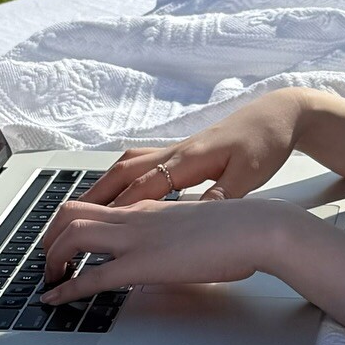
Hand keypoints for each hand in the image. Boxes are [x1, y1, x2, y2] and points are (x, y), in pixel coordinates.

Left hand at [39, 195, 291, 304]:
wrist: (255, 228)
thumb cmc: (236, 229)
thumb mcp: (196, 224)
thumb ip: (174, 230)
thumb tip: (169, 244)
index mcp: (148, 206)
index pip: (95, 206)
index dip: (70, 224)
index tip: (63, 243)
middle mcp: (135, 215)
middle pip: (70, 213)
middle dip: (50, 237)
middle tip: (48, 262)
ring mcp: (136, 237)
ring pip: (72, 234)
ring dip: (52, 257)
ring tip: (49, 279)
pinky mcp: (142, 264)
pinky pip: (92, 276)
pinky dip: (67, 288)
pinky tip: (55, 299)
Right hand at [78, 87, 314, 207]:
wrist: (277, 114)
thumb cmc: (265, 143)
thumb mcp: (250, 174)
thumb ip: (222, 196)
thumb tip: (198, 216)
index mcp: (189, 160)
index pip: (142, 187)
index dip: (117, 209)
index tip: (93, 230)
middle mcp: (175, 152)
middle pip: (122, 173)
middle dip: (93, 197)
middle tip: (67, 221)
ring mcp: (176, 150)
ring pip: (127, 165)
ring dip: (103, 185)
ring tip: (81, 208)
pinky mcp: (182, 152)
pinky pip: (140, 164)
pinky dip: (121, 177)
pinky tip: (118, 191)